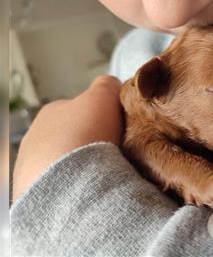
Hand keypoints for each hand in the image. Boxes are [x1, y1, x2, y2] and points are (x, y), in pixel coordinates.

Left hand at [12, 75, 122, 202]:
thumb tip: (112, 85)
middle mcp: (35, 136)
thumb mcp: (104, 96)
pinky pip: (60, 185)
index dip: (100, 116)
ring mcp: (31, 166)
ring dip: (80, 166)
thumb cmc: (86, 134)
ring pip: (63, 162)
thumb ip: (107, 86)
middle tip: (111, 152)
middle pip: (69, 135)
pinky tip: (87, 189)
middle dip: (88, 142)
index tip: (115, 127)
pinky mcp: (33, 193)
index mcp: (50, 111)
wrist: (69, 184)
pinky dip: (73, 186)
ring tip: (100, 174)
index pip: (78, 108)